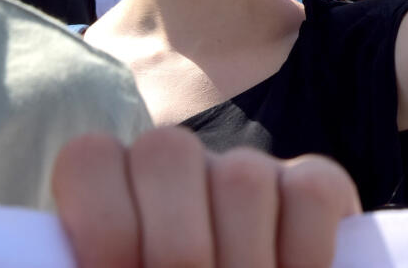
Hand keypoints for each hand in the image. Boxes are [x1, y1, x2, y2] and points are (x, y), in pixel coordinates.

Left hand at [53, 127, 360, 267]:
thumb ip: (114, 262)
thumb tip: (136, 259)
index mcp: (115, 188)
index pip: (91, 157)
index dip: (102, 224)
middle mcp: (181, 164)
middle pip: (167, 152)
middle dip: (176, 249)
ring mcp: (250, 169)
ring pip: (241, 178)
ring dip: (243, 261)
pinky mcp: (316, 183)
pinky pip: (310, 193)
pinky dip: (303, 254)